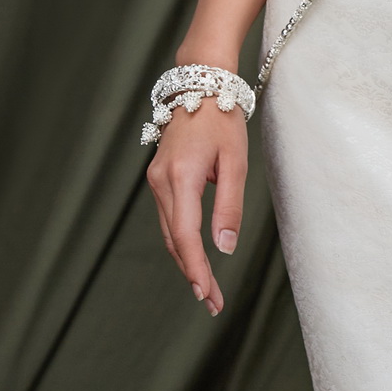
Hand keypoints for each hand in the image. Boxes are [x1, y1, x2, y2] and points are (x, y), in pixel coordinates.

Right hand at [146, 100, 247, 315]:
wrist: (200, 87)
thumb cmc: (223, 120)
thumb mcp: (235, 161)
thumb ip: (229, 204)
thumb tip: (224, 247)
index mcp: (181, 177)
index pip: (186, 235)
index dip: (196, 269)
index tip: (208, 295)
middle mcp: (161, 181)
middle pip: (175, 240)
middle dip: (193, 274)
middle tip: (213, 303)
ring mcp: (155, 180)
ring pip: (170, 232)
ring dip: (185, 261)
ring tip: (207, 288)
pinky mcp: (158, 178)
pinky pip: (169, 218)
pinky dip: (180, 241)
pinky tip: (195, 257)